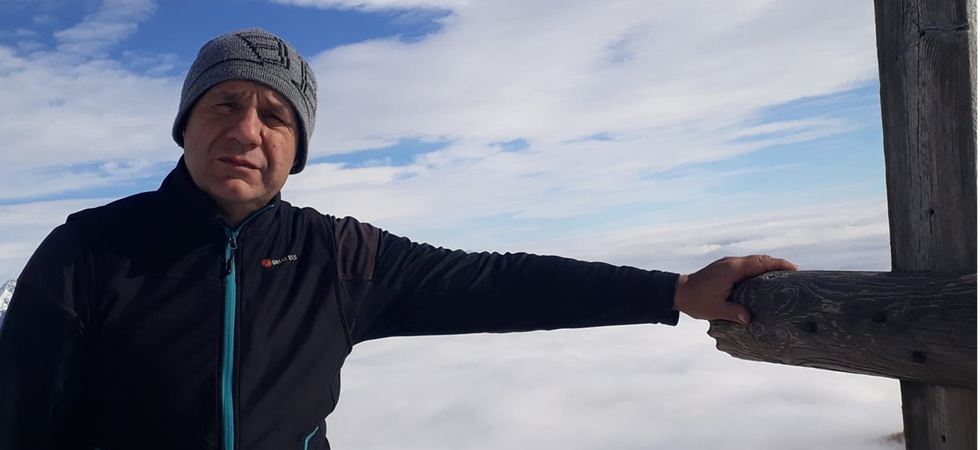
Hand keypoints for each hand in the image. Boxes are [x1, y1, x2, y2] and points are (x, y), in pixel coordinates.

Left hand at [673, 255, 797, 323]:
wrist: (680, 292)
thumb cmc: (697, 301)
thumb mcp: (715, 309)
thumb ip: (733, 312)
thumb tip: (749, 318)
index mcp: (732, 269)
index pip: (760, 263)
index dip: (778, 264)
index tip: (794, 269)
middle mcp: (732, 263)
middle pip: (760, 259)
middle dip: (778, 264)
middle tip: (795, 273)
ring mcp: (728, 264)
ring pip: (754, 261)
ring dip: (769, 266)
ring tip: (784, 276)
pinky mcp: (726, 268)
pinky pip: (747, 265)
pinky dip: (759, 269)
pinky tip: (765, 279)